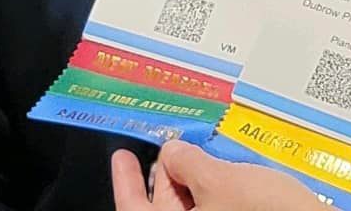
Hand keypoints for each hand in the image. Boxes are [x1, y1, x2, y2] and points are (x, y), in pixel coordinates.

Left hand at [110, 141, 323, 210]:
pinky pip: (220, 209)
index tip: (122, 159)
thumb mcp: (218, 179)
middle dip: (170, 174)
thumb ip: (187, 161)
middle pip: (169, 207)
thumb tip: (175, 151)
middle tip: (171, 146)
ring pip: (197, 208)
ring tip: (202, 151)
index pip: (136, 209)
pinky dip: (219, 189)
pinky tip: (227, 167)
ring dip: (198, 179)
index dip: (126, 181)